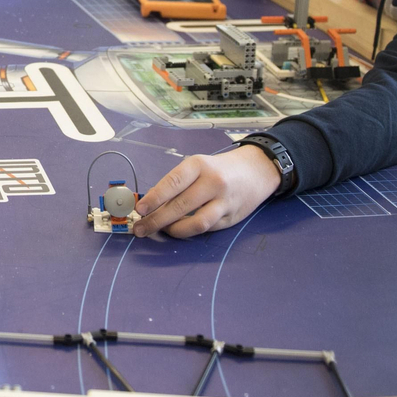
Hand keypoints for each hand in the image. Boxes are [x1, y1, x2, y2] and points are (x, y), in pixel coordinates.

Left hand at [131, 145, 280, 238]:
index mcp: (199, 165)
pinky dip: (190, 231)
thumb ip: (177, 183)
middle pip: (180, 206)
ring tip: (161, 231)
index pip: (173, 183)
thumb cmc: (219, 168)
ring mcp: (224, 202)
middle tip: (141, 228)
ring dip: (174, 230)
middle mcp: (213, 183)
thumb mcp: (198, 166)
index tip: (140, 209)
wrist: (256, 171)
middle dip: (157, 220)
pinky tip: (179, 230)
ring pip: (196, 223)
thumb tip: (151, 203)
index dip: (154, 197)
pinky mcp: (231, 218)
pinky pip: (207, 229)